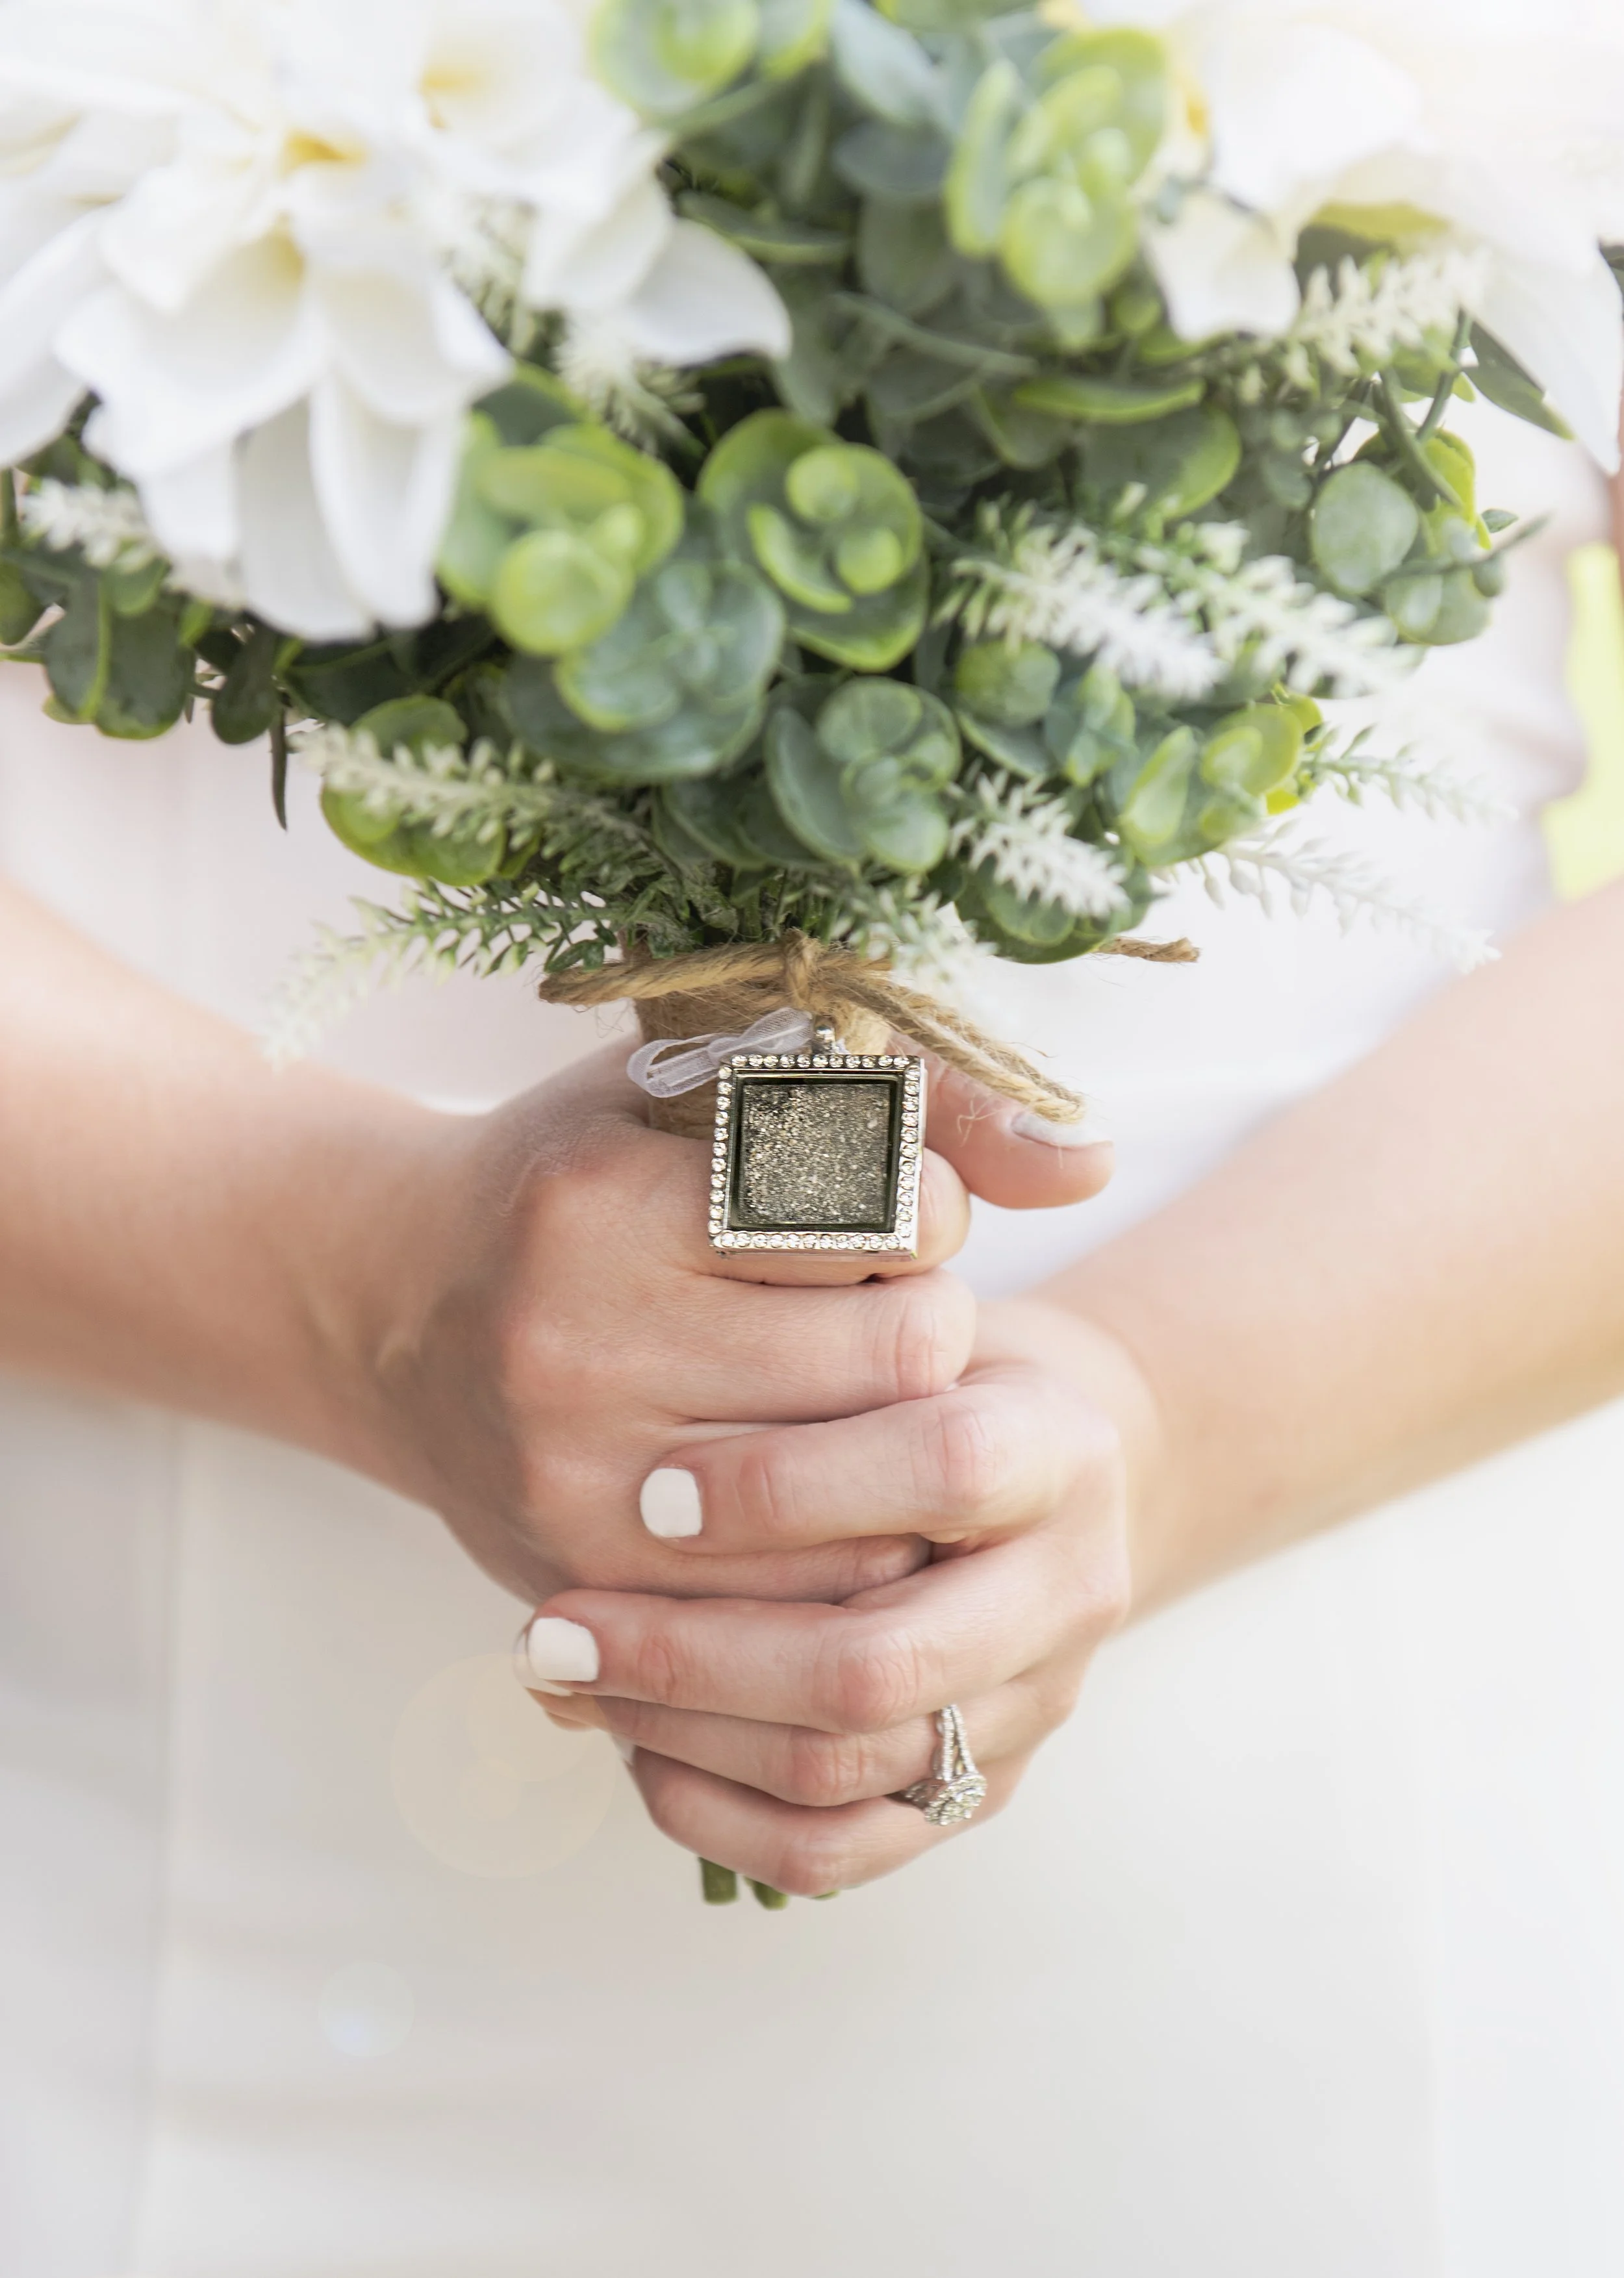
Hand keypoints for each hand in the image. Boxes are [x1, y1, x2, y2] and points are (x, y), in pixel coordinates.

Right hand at [358, 1043, 1113, 1614]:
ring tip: (847, 1398)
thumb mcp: (716, 1085)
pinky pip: (792, 1597)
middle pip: (895, 1369)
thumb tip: (1089, 1165)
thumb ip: (915, 1101)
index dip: (928, 1222)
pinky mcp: (579, 1574)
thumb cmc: (582, 1174)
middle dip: (924, 1338)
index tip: (883, 1218)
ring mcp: (575, 1479)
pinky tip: (822, 1489)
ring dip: (897, 1451)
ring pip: (862, 1503)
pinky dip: (842, 1546)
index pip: (891, 1226)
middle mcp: (580, 1344)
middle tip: (877, 1313)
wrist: (395, 1306)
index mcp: (614, 1200)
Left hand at [527, 1298, 1156, 1892]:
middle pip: (878, 1665)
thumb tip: (623, 1471)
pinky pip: (835, 1850)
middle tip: (556, 1626)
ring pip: (844, 1767)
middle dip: (691, 1655)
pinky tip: (634, 1750)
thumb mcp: (893, 1331)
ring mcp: (1032, 1704)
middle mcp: (1067, 1590)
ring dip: (681, 1733)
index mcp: (1058, 1450)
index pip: (945, 1470)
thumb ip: (797, 1373)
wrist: (1039, 1466)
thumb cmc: (931, 1377)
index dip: (789, 1488)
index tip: (650, 1496)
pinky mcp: (983, 1788)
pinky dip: (715, 1814)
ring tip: (570, 1679)